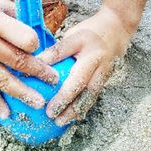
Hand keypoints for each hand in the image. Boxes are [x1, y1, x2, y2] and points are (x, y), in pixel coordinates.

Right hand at [0, 0, 58, 118]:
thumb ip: (16, 17)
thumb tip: (37, 34)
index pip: (26, 40)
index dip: (36, 45)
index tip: (39, 47)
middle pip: (18, 62)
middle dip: (39, 73)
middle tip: (54, 82)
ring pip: (3, 80)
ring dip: (23, 93)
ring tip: (38, 103)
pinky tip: (5, 113)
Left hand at [38, 7, 131, 125]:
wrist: (117, 29)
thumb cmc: (89, 32)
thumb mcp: (72, 34)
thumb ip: (57, 50)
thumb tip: (35, 64)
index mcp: (83, 41)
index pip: (61, 50)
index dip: (47, 62)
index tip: (33, 74)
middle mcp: (95, 57)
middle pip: (79, 81)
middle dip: (64, 99)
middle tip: (50, 112)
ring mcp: (103, 69)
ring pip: (89, 93)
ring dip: (74, 109)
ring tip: (60, 121)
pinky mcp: (106, 78)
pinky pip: (94, 95)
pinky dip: (83, 108)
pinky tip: (72, 117)